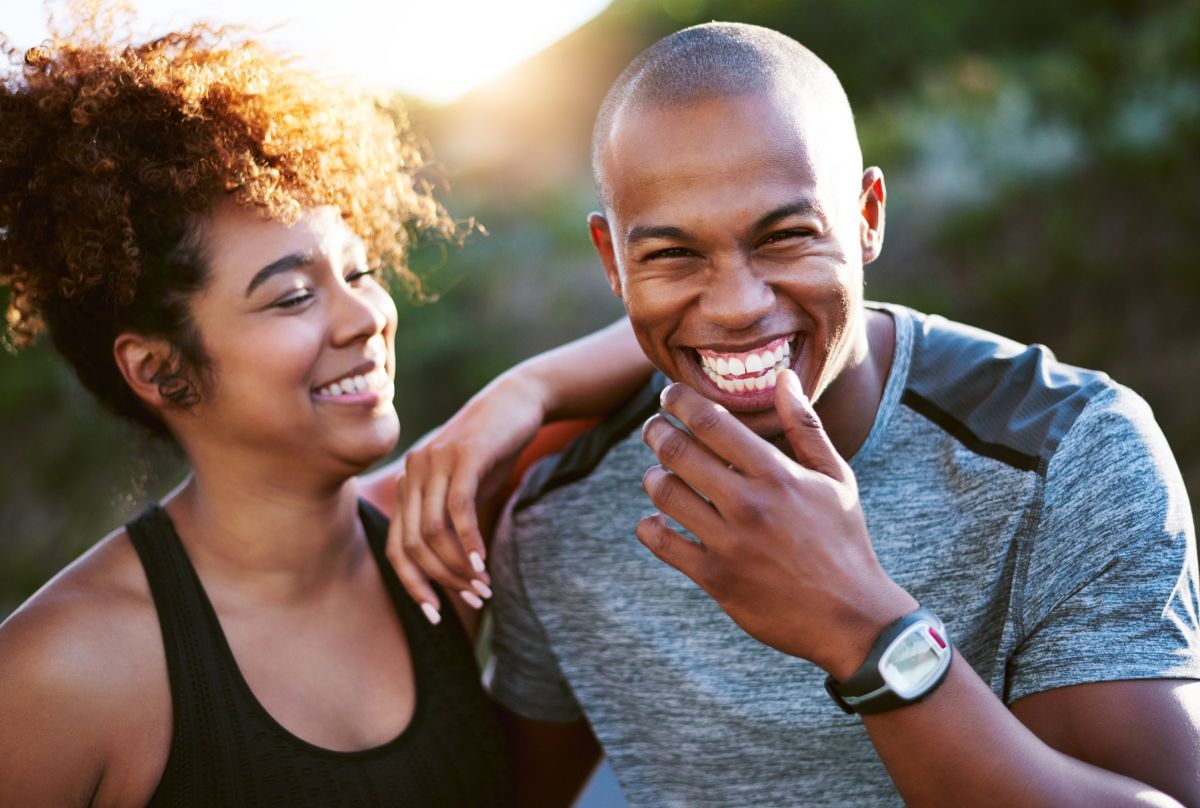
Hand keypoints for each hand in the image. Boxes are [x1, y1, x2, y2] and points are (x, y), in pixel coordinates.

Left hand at [386, 373, 546, 622]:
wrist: (518, 401)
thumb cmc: (493, 450)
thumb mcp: (467, 489)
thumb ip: (451, 523)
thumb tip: (451, 571)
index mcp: (408, 485)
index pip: (396, 548)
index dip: (413, 585)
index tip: (436, 614)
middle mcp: (413, 473)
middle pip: (411, 544)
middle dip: (440, 581)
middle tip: (473, 599)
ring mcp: (434, 462)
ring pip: (432, 531)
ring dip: (457, 566)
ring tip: (484, 586)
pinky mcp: (463, 455)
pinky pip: (457, 508)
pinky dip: (468, 540)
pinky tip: (482, 561)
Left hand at [638, 370, 915, 677]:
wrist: (852, 617)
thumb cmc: (845, 541)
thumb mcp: (836, 478)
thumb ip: (805, 426)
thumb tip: (783, 377)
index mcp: (777, 474)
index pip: (711, 422)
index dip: (679, 401)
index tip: (668, 395)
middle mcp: (748, 504)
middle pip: (678, 452)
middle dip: (656, 432)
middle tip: (653, 428)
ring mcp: (728, 543)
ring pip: (665, 495)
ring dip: (653, 478)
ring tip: (657, 474)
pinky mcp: (715, 578)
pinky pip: (663, 544)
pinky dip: (650, 527)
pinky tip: (655, 520)